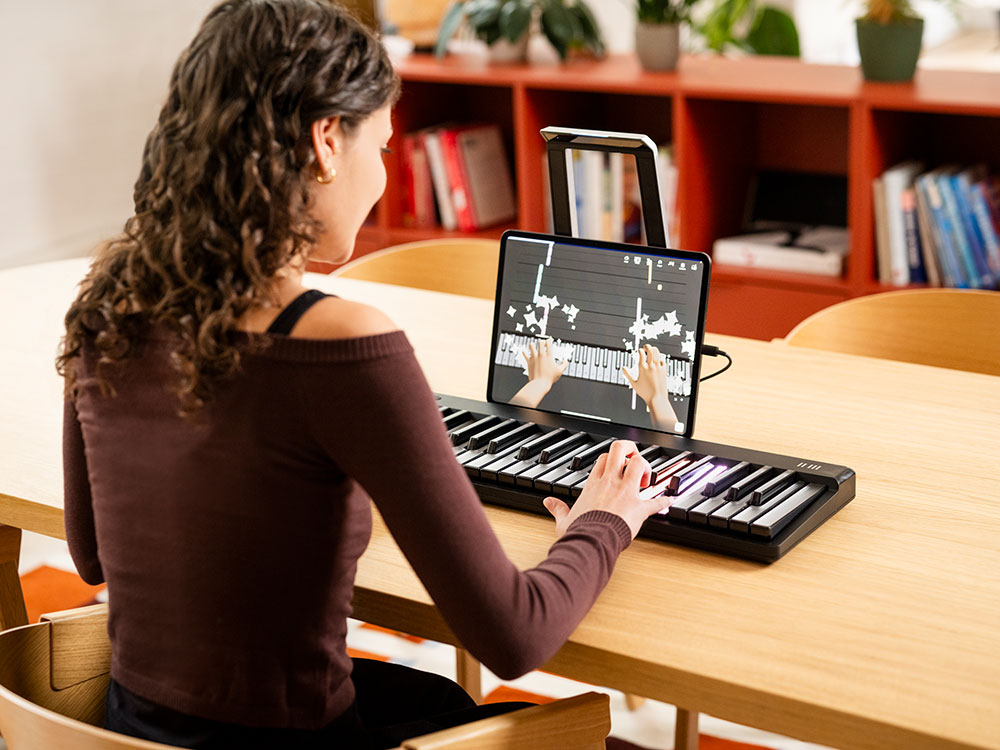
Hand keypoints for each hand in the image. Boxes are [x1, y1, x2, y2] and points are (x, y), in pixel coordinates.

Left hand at [522, 338, 565, 386]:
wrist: (540, 383)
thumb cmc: (549, 378)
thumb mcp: (560, 371)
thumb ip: (564, 364)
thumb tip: (565, 361)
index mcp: (549, 356)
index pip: (549, 343)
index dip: (549, 340)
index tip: (549, 341)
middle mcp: (541, 355)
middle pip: (540, 342)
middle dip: (542, 341)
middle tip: (542, 344)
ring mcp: (534, 358)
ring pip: (531, 346)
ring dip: (532, 345)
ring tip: (533, 346)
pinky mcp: (529, 362)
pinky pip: (525, 354)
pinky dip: (524, 352)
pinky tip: (524, 351)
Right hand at [542, 440, 666, 539]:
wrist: (591, 542)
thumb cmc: (579, 531)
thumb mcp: (564, 519)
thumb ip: (557, 508)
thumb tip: (548, 502)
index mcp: (594, 485)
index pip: (604, 459)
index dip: (612, 458)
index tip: (616, 465)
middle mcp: (610, 483)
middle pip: (620, 451)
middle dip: (630, 450)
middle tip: (633, 460)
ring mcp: (625, 493)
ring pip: (639, 465)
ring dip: (645, 468)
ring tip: (646, 478)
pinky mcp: (638, 508)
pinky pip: (655, 501)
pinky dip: (664, 501)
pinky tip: (669, 501)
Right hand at [622, 344, 676, 430]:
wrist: (657, 398)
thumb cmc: (645, 393)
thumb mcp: (633, 384)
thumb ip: (627, 374)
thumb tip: (623, 368)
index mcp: (643, 369)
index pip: (641, 353)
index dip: (639, 350)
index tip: (639, 351)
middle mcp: (651, 366)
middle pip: (650, 350)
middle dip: (647, 346)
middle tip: (645, 347)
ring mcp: (658, 368)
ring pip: (657, 353)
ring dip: (654, 350)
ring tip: (651, 351)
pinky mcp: (664, 370)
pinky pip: (662, 360)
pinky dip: (659, 358)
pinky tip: (657, 360)